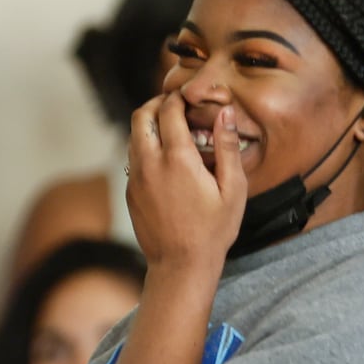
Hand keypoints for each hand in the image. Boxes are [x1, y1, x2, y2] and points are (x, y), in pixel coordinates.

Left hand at [124, 95, 247, 269]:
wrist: (180, 266)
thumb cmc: (212, 231)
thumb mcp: (232, 189)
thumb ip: (227, 146)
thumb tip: (225, 113)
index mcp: (177, 158)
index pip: (169, 110)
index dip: (178, 98)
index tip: (188, 97)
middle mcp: (150, 164)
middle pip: (140, 116)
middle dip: (156, 105)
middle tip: (173, 106)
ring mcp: (136, 179)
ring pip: (133, 137)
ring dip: (148, 126)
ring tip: (171, 131)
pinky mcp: (130, 193)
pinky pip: (133, 159)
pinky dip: (145, 149)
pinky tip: (165, 160)